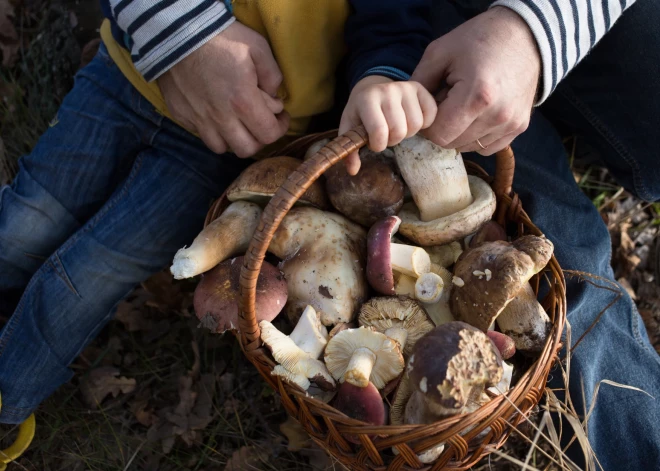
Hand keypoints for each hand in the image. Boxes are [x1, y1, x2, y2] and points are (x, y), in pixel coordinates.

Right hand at [157, 21, 289, 157]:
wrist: (175, 31)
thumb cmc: (219, 37)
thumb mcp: (257, 47)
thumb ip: (272, 75)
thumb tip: (275, 95)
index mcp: (242, 102)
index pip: (268, 134)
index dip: (280, 128)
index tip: (280, 117)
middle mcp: (221, 118)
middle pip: (246, 149)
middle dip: (259, 138)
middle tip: (260, 121)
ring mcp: (198, 119)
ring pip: (222, 148)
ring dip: (234, 139)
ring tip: (238, 122)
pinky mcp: (181, 115)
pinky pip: (200, 134)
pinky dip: (212, 131)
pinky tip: (215, 114)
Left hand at [339, 76, 436, 174]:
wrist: (371, 89)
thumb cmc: (360, 113)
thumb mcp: (349, 128)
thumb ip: (350, 150)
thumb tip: (353, 171)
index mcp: (367, 99)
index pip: (379, 131)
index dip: (378, 145)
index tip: (373, 142)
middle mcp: (387, 90)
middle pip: (400, 130)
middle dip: (392, 140)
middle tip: (386, 135)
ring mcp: (405, 87)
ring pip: (416, 124)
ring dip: (408, 133)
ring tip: (397, 127)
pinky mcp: (420, 89)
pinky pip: (431, 114)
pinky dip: (424, 124)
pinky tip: (410, 121)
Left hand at [411, 6, 540, 154]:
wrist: (525, 35)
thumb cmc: (479, 39)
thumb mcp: (439, 52)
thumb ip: (418, 84)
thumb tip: (407, 111)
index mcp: (476, 97)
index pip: (438, 136)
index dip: (428, 125)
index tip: (431, 107)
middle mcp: (497, 116)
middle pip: (452, 144)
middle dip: (442, 127)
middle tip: (447, 101)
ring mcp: (511, 124)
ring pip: (468, 147)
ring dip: (459, 132)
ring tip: (464, 103)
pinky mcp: (519, 127)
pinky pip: (486, 146)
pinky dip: (476, 135)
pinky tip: (477, 113)